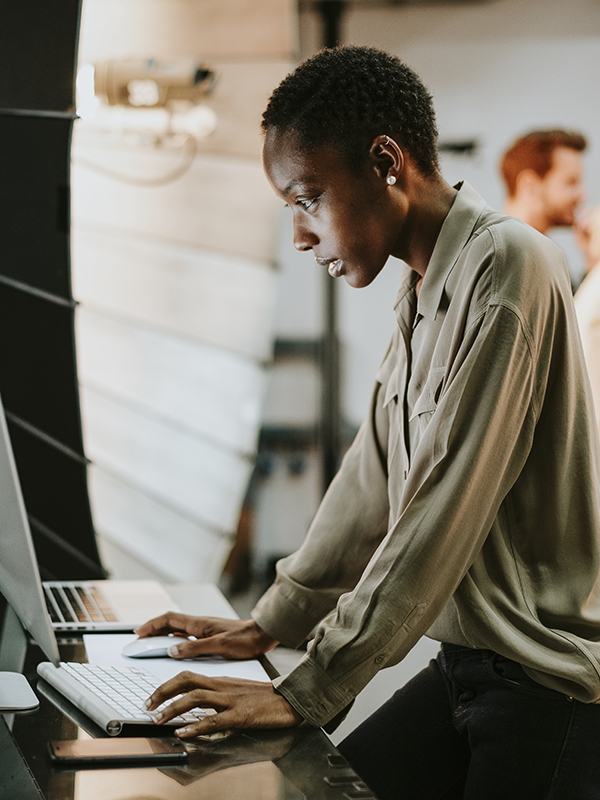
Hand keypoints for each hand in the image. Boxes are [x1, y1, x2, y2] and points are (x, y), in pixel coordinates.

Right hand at [133, 614, 277, 659]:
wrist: (263, 635)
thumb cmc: (245, 640)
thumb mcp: (218, 646)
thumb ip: (194, 648)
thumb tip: (171, 650)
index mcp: (199, 624)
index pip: (168, 619)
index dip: (151, 625)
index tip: (137, 632)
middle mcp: (200, 624)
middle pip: (170, 622)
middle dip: (153, 629)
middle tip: (140, 639)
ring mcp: (205, 629)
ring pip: (178, 628)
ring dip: (163, 633)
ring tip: (152, 643)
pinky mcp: (211, 635)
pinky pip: (187, 634)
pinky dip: (175, 638)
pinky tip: (175, 647)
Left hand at [144, 672, 302, 737]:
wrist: (289, 699)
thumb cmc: (263, 697)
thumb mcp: (236, 691)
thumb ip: (216, 696)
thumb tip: (194, 707)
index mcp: (220, 680)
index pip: (187, 676)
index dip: (166, 685)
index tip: (152, 698)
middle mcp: (222, 686)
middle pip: (186, 681)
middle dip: (162, 693)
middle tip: (147, 706)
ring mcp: (231, 700)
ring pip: (195, 698)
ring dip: (173, 709)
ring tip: (158, 720)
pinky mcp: (240, 715)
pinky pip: (214, 719)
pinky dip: (196, 725)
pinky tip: (184, 732)